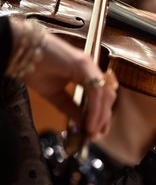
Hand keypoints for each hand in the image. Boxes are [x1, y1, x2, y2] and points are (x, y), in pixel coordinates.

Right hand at [9, 16, 116, 139]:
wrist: (20, 50)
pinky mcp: (83, 65)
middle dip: (103, 117)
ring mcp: (88, 65)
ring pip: (104, 94)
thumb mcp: (55, 94)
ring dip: (100, 116)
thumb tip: (81, 123)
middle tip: (95, 134)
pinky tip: (88, 122)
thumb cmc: (34, 67)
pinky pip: (95, 91)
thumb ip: (70, 108)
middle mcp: (91, 68)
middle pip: (107, 96)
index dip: (103, 114)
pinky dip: (95, 109)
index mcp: (86, 73)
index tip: (97, 130)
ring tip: (91, 131)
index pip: (102, 96)